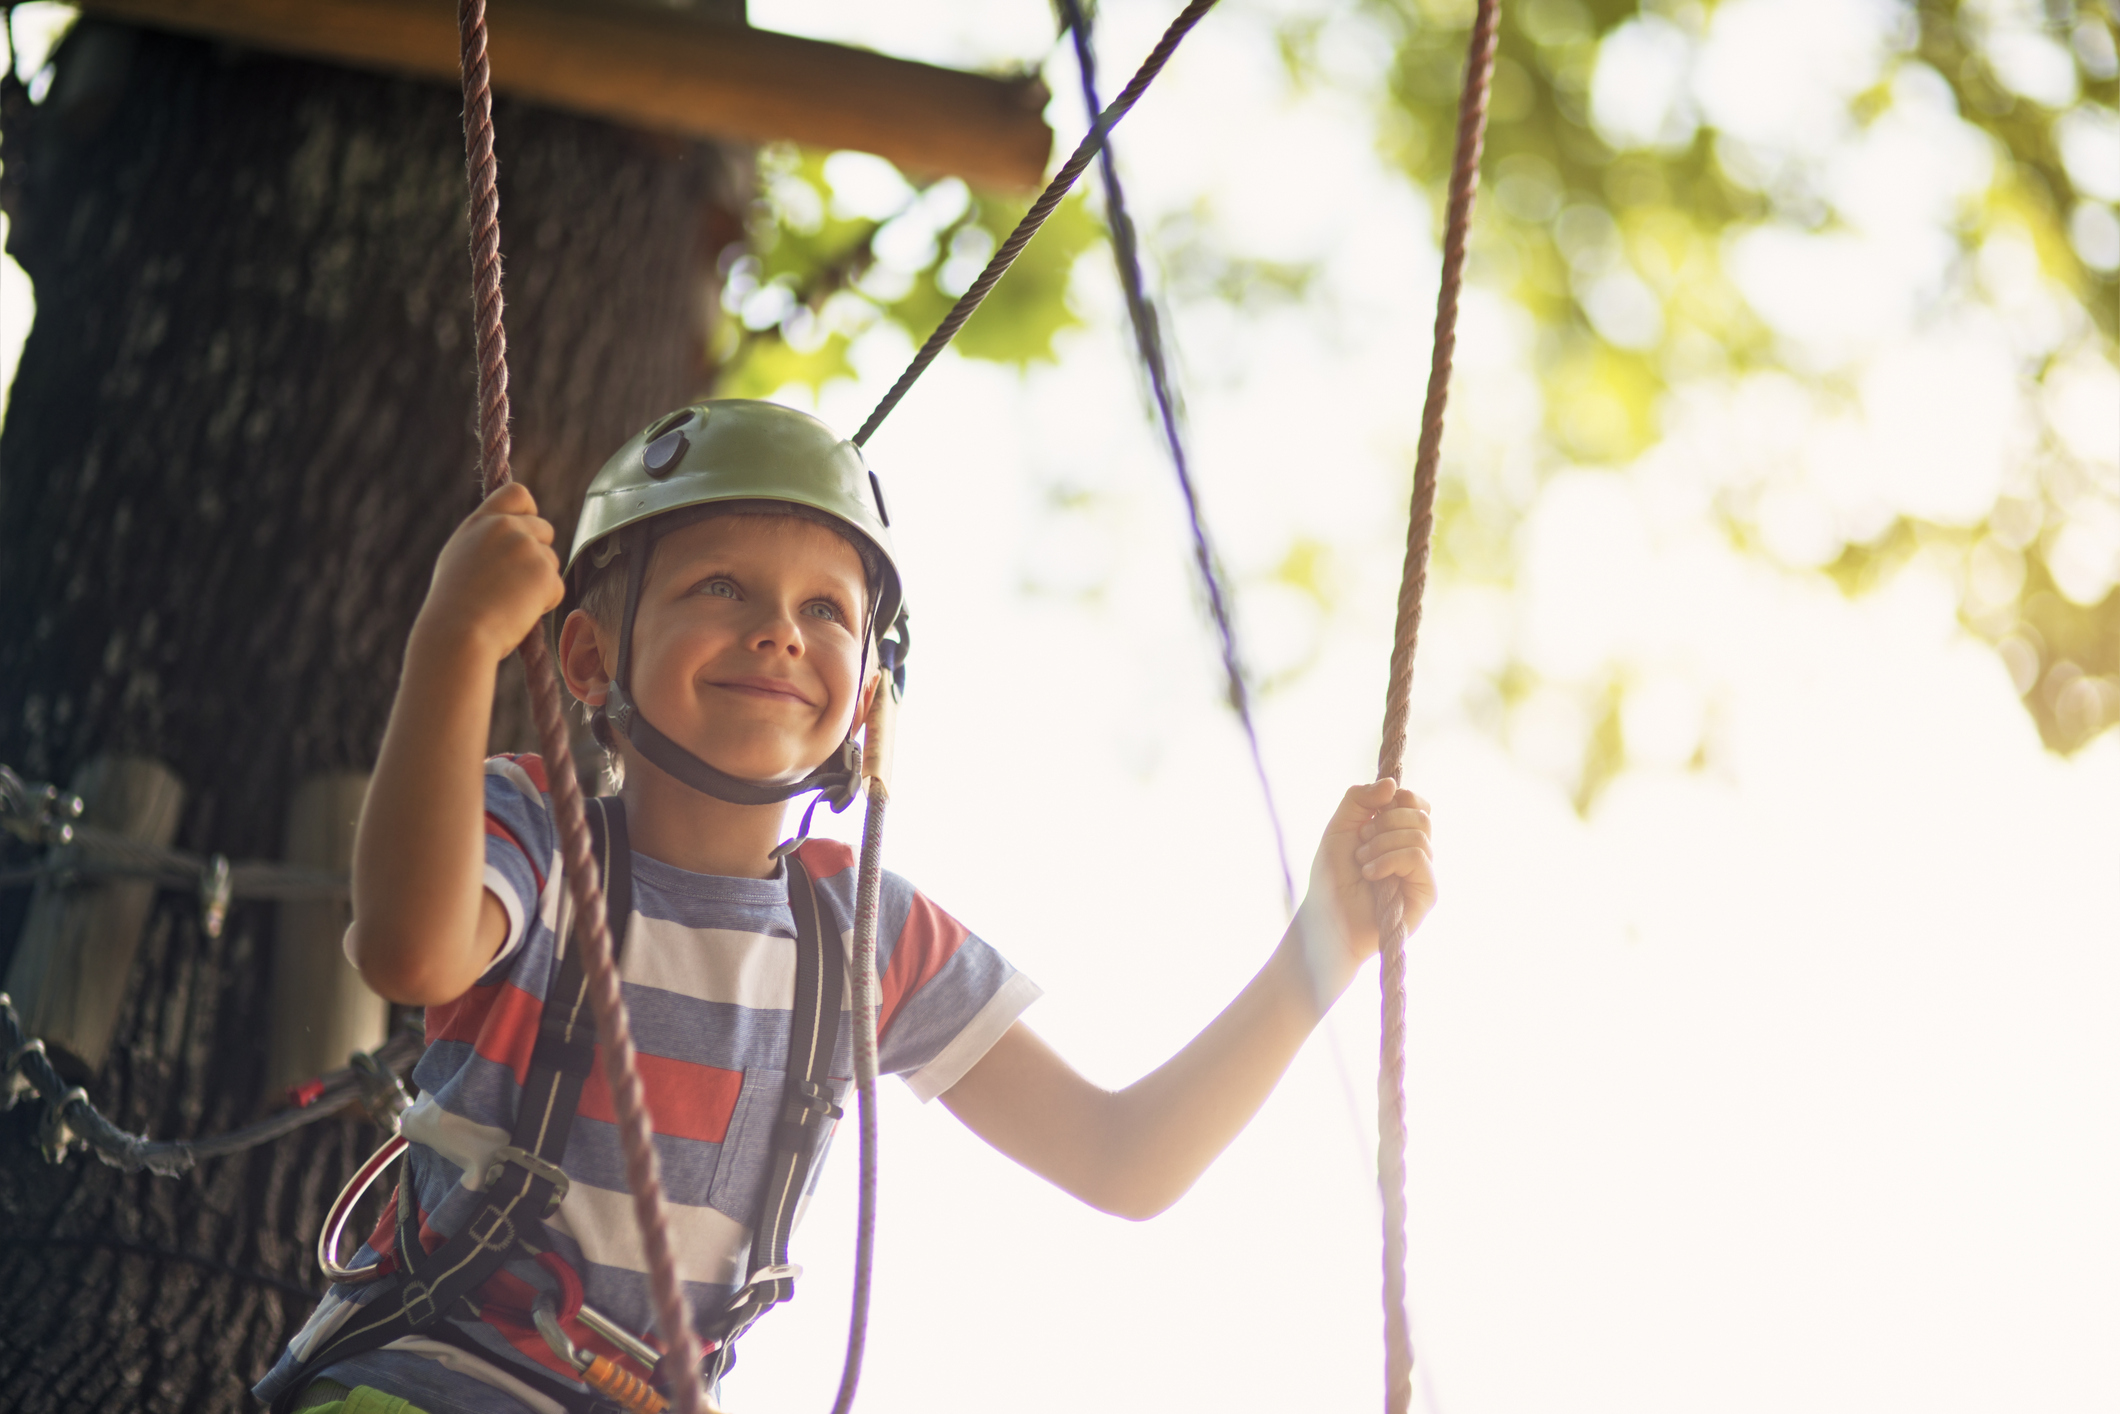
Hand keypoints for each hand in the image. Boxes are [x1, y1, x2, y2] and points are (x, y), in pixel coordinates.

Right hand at [413, 483, 563, 663]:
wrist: (457, 633)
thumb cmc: (453, 607)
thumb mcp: (460, 558)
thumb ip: (486, 541)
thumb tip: (512, 533)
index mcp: (480, 522)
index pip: (518, 494)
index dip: (529, 511)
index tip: (528, 529)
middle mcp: (505, 527)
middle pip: (544, 530)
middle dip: (538, 555)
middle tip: (514, 584)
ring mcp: (526, 547)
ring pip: (551, 560)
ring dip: (539, 581)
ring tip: (507, 601)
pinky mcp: (544, 572)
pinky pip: (556, 586)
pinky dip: (544, 602)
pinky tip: (517, 612)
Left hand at [1291, 780, 1435, 999]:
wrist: (1326, 920)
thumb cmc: (1331, 878)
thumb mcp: (1339, 827)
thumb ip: (1359, 798)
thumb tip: (1391, 784)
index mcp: (1399, 835)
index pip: (1417, 803)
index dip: (1399, 798)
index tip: (1372, 813)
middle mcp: (1416, 853)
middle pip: (1421, 814)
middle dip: (1385, 822)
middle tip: (1361, 843)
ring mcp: (1423, 874)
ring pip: (1419, 834)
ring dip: (1382, 843)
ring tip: (1362, 863)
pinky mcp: (1427, 894)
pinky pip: (1419, 857)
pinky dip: (1390, 859)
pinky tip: (1371, 875)